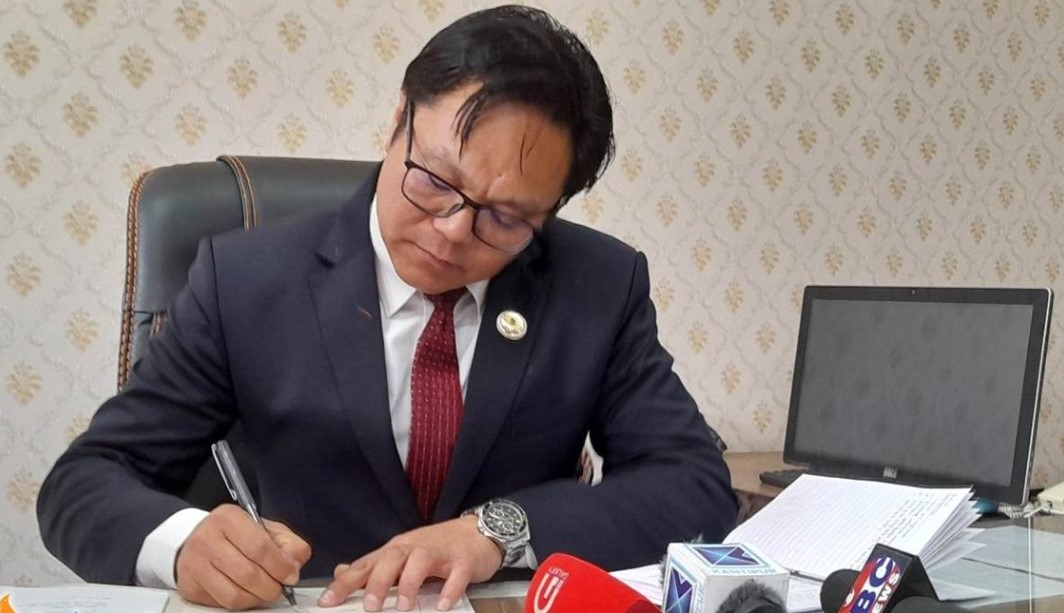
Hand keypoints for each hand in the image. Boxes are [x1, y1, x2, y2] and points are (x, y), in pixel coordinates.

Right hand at [175, 504, 311, 609]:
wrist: (198, 540)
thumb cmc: (236, 535)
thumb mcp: (265, 528)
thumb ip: (288, 543)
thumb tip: (294, 567)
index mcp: (229, 518)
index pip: (260, 547)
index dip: (280, 566)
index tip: (291, 575)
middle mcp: (207, 539)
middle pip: (248, 574)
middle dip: (272, 587)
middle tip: (280, 588)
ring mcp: (195, 564)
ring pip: (234, 595)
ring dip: (257, 598)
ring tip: (265, 592)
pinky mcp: (190, 586)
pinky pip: (222, 605)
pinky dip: (241, 604)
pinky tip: (247, 593)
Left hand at [318, 515, 501, 610]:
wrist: (478, 532)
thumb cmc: (438, 547)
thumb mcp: (403, 554)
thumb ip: (374, 566)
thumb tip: (341, 572)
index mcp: (397, 550)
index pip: (367, 564)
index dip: (346, 582)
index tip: (328, 601)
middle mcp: (415, 548)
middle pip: (392, 558)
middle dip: (379, 582)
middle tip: (370, 606)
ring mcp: (440, 553)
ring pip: (421, 561)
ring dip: (411, 583)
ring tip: (405, 607)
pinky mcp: (464, 561)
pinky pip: (457, 573)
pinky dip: (450, 588)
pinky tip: (443, 605)